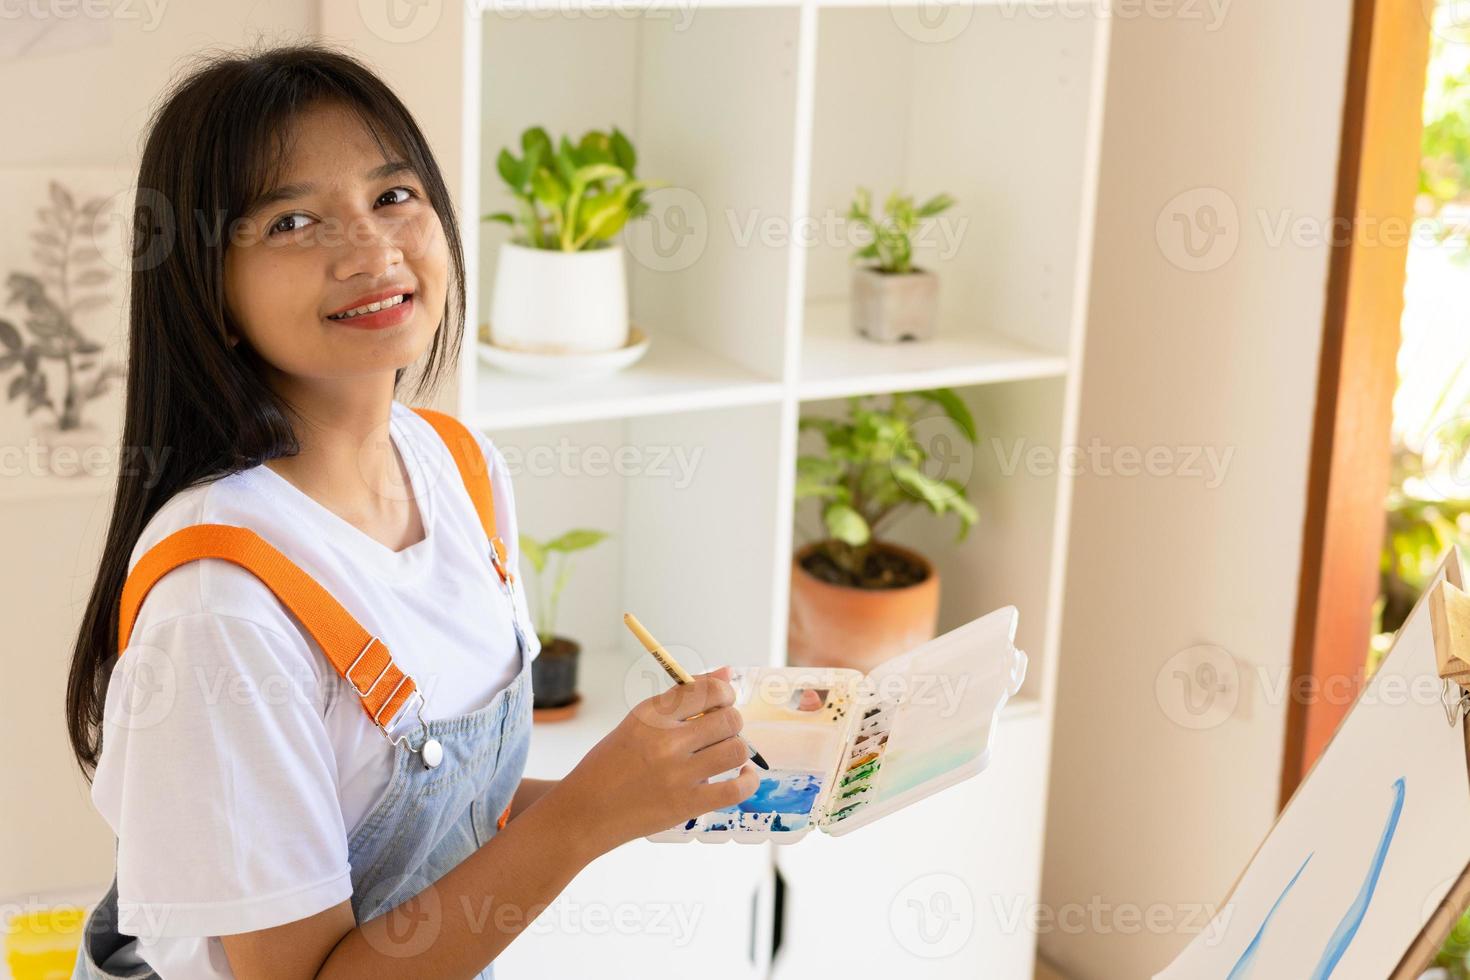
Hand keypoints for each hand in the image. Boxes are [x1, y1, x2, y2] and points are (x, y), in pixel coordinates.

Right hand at [555, 666, 760, 855]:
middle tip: (722, 730)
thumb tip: (726, 673)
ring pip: (736, 750)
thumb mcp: (637, 723)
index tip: (723, 699)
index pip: (705, 689)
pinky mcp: (686, 806)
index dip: (723, 691)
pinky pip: (736, 789)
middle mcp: (665, 741)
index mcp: (650, 715)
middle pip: (727, 719)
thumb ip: (680, 699)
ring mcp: (677, 775)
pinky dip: (748, 780)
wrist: (584, 813)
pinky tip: (742, 775)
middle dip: (732, 721)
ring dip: (737, 749)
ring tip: (726, 753)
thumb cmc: (610, 765)